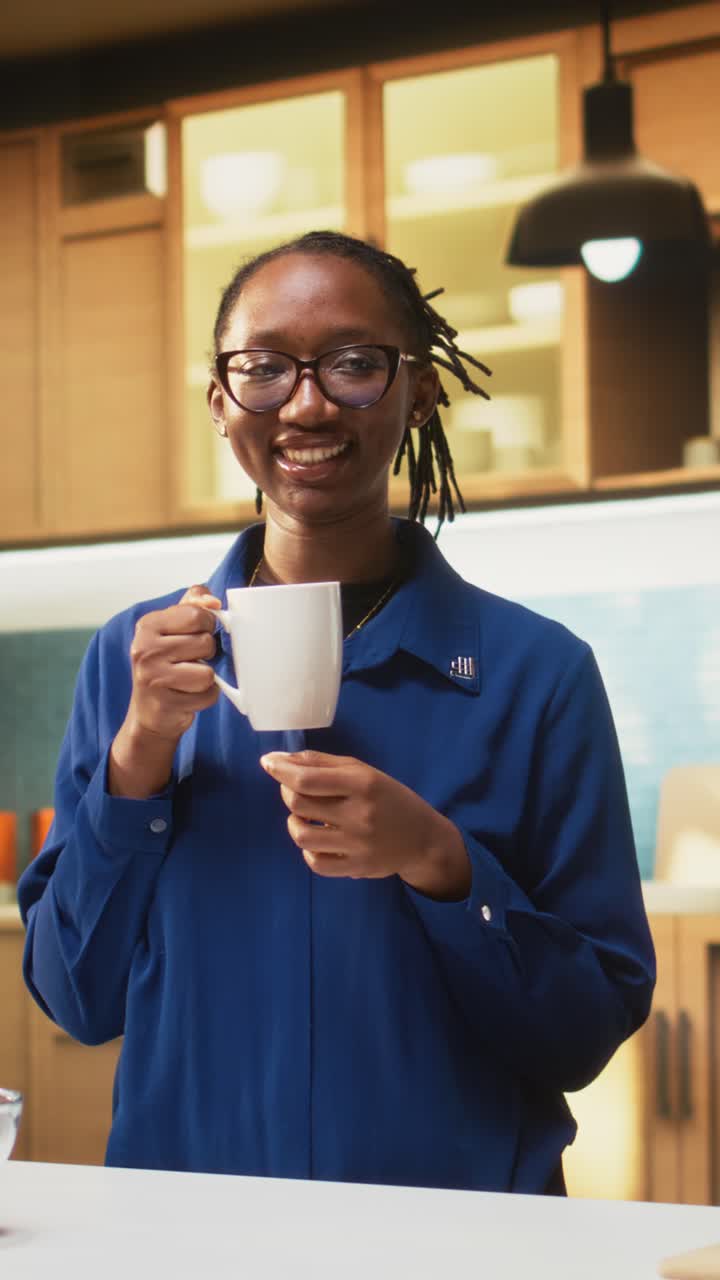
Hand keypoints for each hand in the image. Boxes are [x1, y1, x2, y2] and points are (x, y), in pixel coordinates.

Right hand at [109, 585, 220, 798]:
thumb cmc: (166, 664)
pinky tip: (187, 696)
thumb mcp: (173, 627)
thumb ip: (194, 604)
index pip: (196, 614)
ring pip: (207, 672)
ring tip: (187, 679)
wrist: (149, 711)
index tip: (195, 634)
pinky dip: (204, 697)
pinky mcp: (164, 703)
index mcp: (147, 625)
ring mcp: (152, 678)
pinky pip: (207, 694)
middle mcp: (144, 649)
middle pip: (205, 643)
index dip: (206, 625)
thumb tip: (214, 601)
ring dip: (206, 678)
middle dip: (206, 653)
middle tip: (188, 661)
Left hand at [260, 750, 470, 900]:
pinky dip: (308, 850)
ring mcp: (357, 845)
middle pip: (298, 804)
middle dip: (287, 792)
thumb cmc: (389, 798)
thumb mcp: (363, 772)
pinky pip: (314, 862)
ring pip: (301, 835)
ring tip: (306, 817)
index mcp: (362, 784)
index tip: (268, 763)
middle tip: (294, 790)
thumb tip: (281, 758)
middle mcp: (359, 814)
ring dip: (294, 822)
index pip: (307, 778)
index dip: (280, 769)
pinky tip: (317, 840)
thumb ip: (322, 763)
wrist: (423, 838)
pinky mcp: (356, 867)